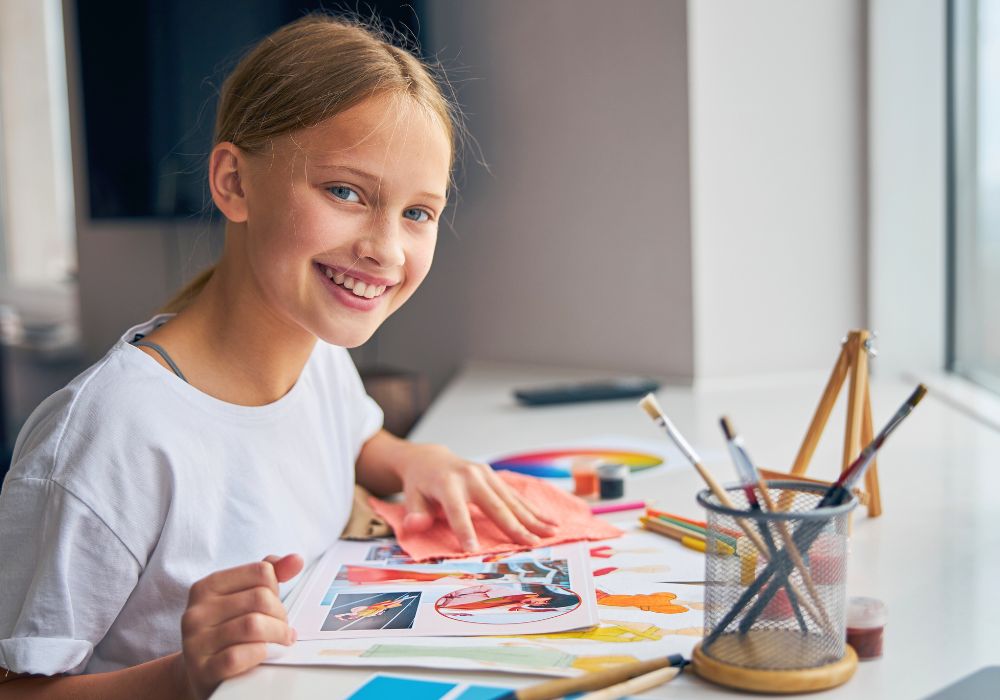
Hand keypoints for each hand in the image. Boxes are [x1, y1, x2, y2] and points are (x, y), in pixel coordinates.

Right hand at [179, 554, 302, 698]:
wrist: (198, 674)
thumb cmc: (226, 631)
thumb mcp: (241, 598)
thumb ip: (268, 575)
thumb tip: (296, 560)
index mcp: (207, 587)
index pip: (261, 571)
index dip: (277, 589)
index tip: (275, 604)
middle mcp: (197, 612)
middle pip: (260, 598)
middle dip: (280, 614)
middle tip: (282, 628)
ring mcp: (196, 642)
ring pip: (253, 625)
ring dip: (277, 634)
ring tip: (280, 640)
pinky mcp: (202, 670)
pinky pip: (239, 656)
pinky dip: (260, 653)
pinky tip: (263, 654)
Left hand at [398, 443, 558, 550]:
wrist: (432, 459)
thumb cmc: (420, 485)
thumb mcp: (411, 497)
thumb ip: (415, 514)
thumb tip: (415, 525)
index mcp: (447, 483)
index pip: (456, 509)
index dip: (464, 529)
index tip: (473, 549)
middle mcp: (470, 476)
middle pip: (494, 505)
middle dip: (514, 526)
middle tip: (532, 545)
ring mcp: (486, 474)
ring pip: (511, 500)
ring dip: (532, 518)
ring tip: (551, 533)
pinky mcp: (495, 477)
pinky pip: (516, 496)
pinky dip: (533, 509)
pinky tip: (549, 521)